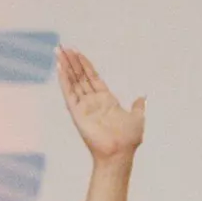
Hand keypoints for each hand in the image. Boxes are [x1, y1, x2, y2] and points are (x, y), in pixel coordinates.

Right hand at [56, 46, 143, 161]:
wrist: (119, 153)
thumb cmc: (128, 139)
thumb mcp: (137, 118)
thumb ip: (137, 106)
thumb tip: (142, 98)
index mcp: (106, 100)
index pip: (92, 77)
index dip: (85, 64)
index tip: (77, 52)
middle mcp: (92, 101)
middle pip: (80, 76)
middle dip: (72, 61)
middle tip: (63, 47)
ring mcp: (83, 106)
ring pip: (73, 81)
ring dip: (65, 66)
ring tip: (58, 52)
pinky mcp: (77, 112)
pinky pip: (69, 93)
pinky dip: (63, 80)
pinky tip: (59, 68)